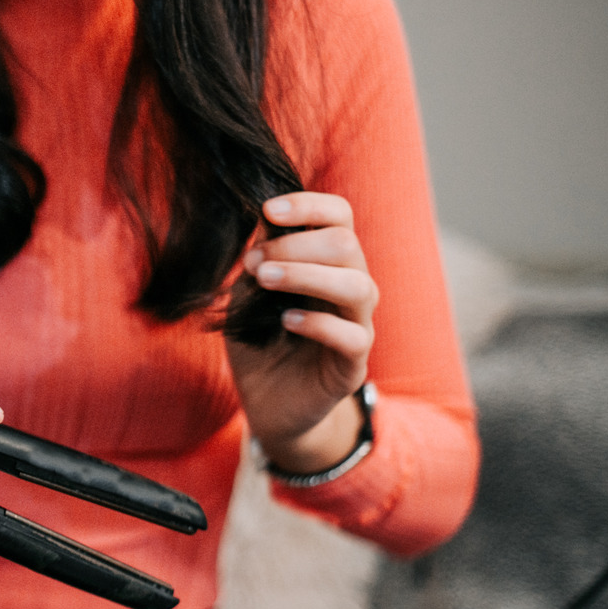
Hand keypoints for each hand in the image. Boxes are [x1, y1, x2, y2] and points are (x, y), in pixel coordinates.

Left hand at [227, 193, 376, 473]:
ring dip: (306, 275)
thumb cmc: (260, 339)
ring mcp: (357, 324)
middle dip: (295, 245)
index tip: (268, 211)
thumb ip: (261, 258)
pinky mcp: (354, 363)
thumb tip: (263, 217)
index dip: (308, 205)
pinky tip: (286, 321)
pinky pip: (352, 336)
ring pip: (358, 285)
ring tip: (264, 280)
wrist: (268, 403)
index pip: (339, 216)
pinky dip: (318, 323)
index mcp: (328, 262)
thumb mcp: (249, 293)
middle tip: (253, 263)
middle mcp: (350, 285)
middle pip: (347, 244)